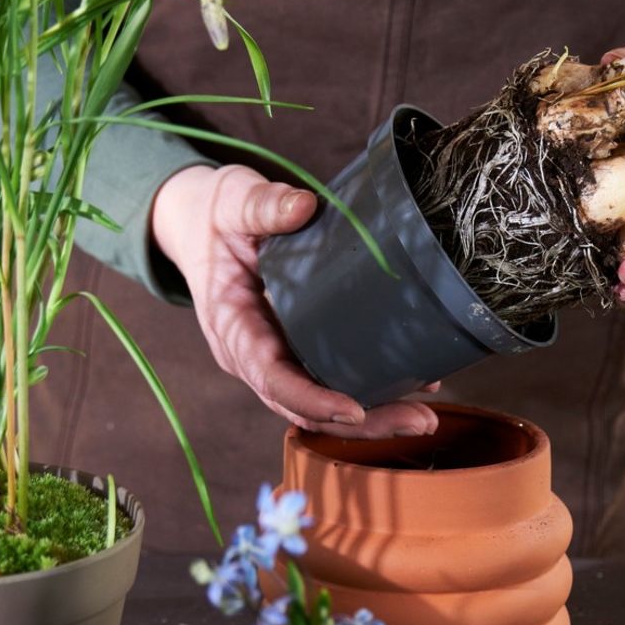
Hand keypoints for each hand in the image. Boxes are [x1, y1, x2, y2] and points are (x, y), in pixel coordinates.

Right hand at [150, 164, 438, 437]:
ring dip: (374, 415)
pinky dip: (371, 389)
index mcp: (231, 328)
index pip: (270, 378)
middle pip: (303, 407)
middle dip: (361, 422)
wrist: (200, 223)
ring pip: (321, 405)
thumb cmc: (215, 215)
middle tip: (419, 421)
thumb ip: (262, 206)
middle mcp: (252, 355)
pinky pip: (330, 379)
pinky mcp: (297, 347)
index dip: (311, 400)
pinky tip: (415, 384)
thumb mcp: (232, 202)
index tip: (354, 409)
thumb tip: (303, 206)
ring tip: (424, 415)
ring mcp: (276, 356)